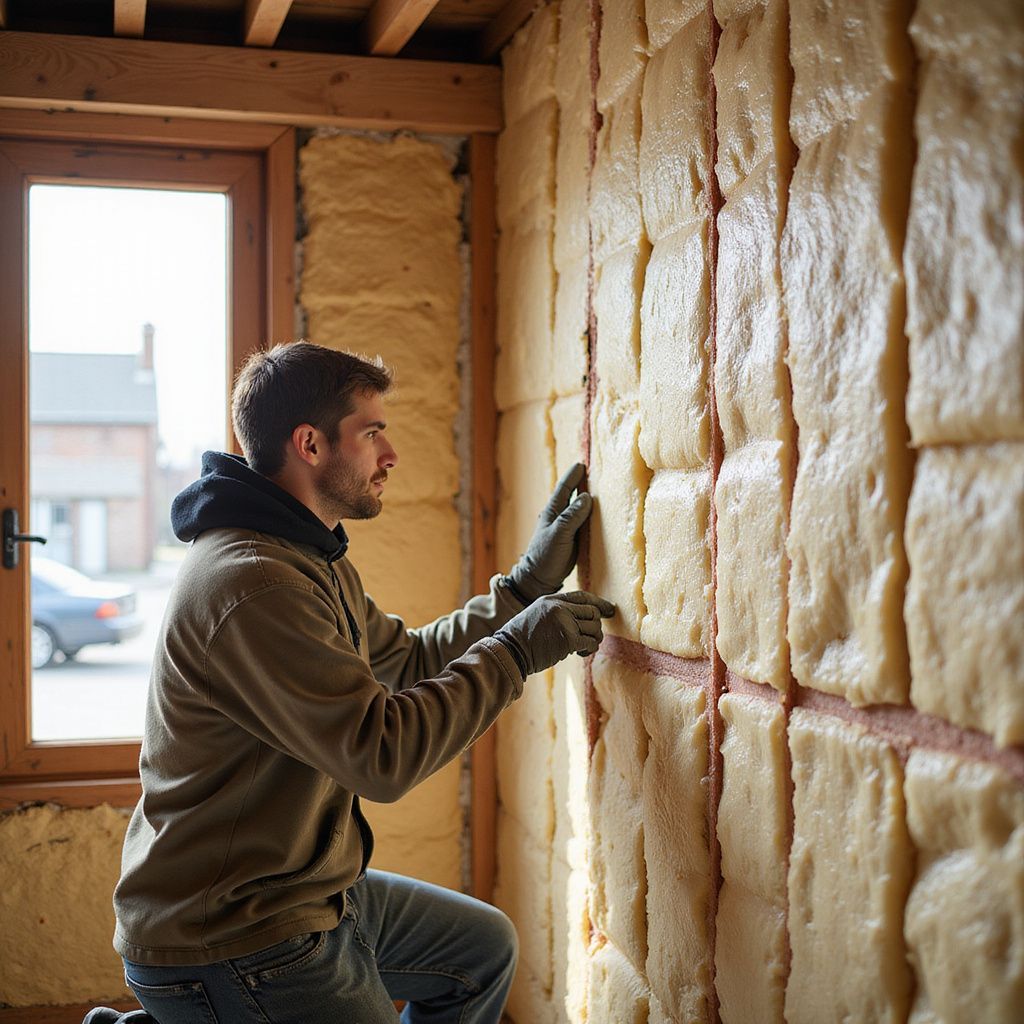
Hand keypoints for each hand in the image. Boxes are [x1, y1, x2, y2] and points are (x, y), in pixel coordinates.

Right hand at [494, 591, 615, 676]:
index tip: (610, 609)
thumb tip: (584, 617)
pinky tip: (580, 653)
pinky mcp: (568, 639)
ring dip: (594, 639)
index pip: (582, 597)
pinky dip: (589, 649)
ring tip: (583, 647)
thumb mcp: (538, 614)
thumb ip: (558, 612)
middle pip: (592, 612)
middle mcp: (559, 607)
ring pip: (594, 627)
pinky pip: (590, 642)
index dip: (599, 603)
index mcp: (552, 599)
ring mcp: (564, 622)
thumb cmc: (523, 638)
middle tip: (591, 637)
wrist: (510, 651)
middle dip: (596, 626)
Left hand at [509, 463, 592, 602]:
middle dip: (579, 483)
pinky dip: (588, 515)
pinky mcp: (570, 540)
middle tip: (591, 471)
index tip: (581, 465)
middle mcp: (558, 517)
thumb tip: (587, 497)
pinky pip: (581, 523)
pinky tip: (596, 515)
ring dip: (584, 499)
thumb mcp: (559, 534)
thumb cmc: (546, 556)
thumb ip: (572, 516)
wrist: (538, 579)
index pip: (564, 489)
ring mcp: (564, 529)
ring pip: (576, 509)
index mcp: (553, 513)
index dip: (573, 477)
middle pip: (570, 496)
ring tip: (596, 489)